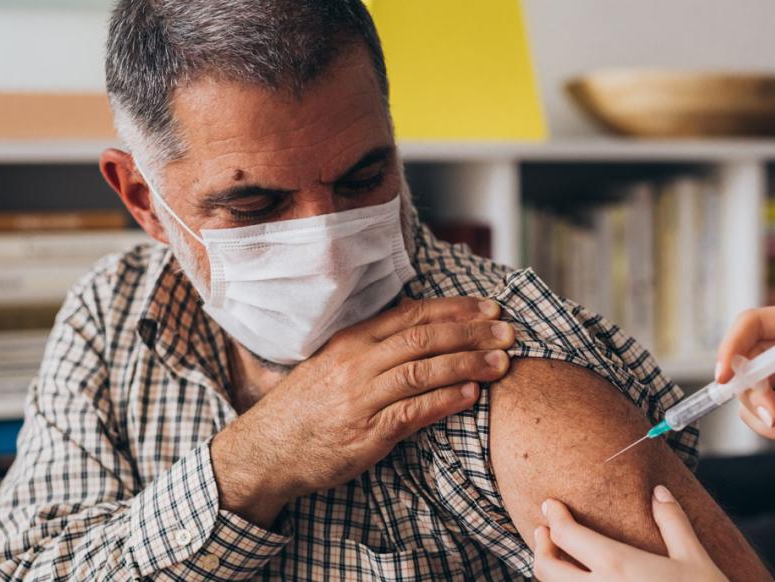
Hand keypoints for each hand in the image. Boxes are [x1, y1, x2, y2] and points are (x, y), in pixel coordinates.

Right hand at [212, 297, 514, 523]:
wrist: (266, 451)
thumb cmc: (306, 408)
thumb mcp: (332, 364)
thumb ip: (373, 346)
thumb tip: (421, 326)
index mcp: (352, 341)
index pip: (413, 314)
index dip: (456, 309)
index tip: (490, 308)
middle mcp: (357, 363)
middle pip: (425, 338)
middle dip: (473, 333)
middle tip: (509, 331)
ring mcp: (361, 398)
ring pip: (424, 371)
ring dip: (469, 364)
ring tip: (502, 363)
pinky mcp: (366, 434)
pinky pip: (412, 412)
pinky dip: (445, 400)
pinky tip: (472, 395)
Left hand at [533, 486, 725, 581]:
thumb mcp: (693, 558)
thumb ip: (673, 522)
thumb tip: (659, 492)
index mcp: (617, 564)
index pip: (567, 534)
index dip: (554, 515)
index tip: (551, 505)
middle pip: (546, 566)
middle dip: (541, 545)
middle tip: (544, 530)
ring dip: (551, 572)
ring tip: (560, 558)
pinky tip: (581, 581)